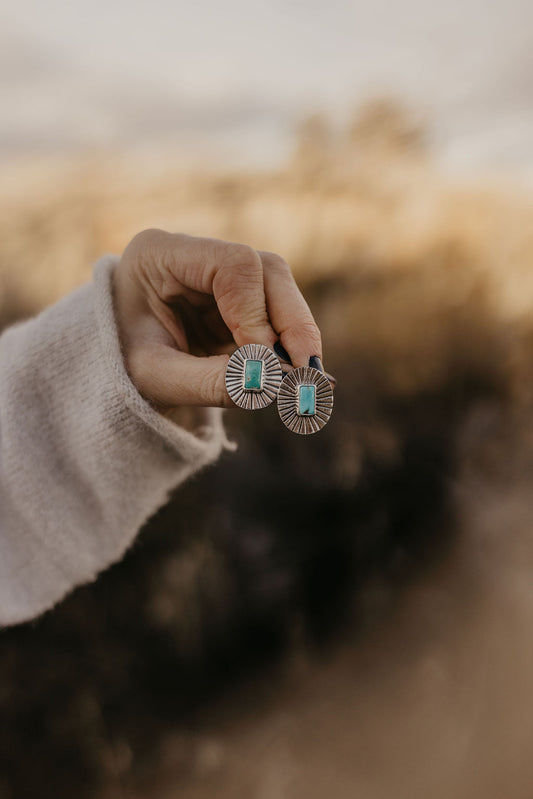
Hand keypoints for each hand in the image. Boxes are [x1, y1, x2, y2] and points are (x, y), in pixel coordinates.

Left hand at [113, 229, 322, 411]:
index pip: (233, 265)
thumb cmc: (116, 368)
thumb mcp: (155, 379)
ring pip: (279, 290)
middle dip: (292, 324)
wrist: (104, 372)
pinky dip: (287, 347)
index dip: (258, 313)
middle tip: (308, 374)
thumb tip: (271, 384)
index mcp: (160, 254)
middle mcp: (195, 254)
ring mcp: (218, 275)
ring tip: (302, 380)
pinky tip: (292, 376)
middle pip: (266, 270)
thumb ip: (209, 381)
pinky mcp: (236, 301)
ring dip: (296, 335)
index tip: (265, 363)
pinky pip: (276, 315)